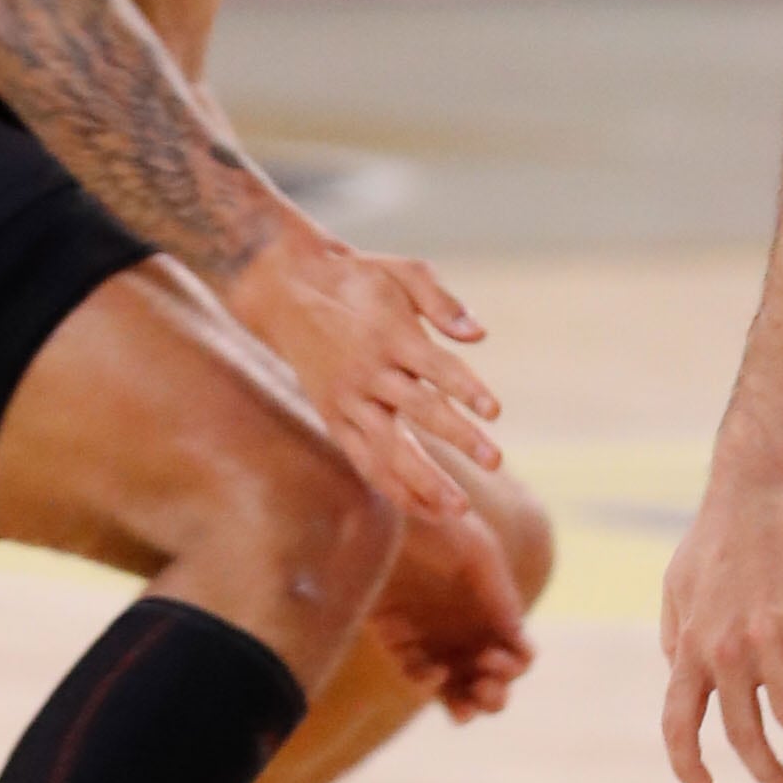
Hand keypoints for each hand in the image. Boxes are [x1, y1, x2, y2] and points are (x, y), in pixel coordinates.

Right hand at [227, 231, 499, 523]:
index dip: (465, 388)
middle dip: (458, 437)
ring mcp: (348, 401)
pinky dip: (394, 489)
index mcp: (390, 334)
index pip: (436, 367)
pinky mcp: (334, 420)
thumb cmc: (358, 279)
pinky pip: (365, 462)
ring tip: (460, 509)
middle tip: (496, 460)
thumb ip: (442, 302)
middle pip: (418, 410)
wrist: (286, 292)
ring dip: (424, 481)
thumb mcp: (402, 272)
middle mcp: (368, 372)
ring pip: (387, 449)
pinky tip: (427, 510)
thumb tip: (479, 336)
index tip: (494, 411)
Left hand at [370, 494, 534, 720]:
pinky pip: (416, 679)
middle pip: (492, 684)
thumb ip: (500, 596)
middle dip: (495, 696)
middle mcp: (466, 632)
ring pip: (456, 693)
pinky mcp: (397, 643)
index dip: (515, 665)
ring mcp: (432, 641)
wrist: (382, 514)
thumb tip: (518, 638)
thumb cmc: (437, 525)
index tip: (495, 656)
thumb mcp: (479, 552)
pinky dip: (429, 685)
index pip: (518, 654)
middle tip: (485, 684)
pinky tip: (435, 671)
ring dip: (467, 706)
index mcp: (493, 613)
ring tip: (465, 706)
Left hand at [660, 473, 782, 782]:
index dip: (688, 766)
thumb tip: (674, 670)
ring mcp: (762, 634)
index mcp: (687, 645)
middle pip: (741, 735)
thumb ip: (676, 632)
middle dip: (765, 772)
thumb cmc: (721, 528)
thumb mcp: (679, 582)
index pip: (677, 724)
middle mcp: (720, 649)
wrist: (760, 480)